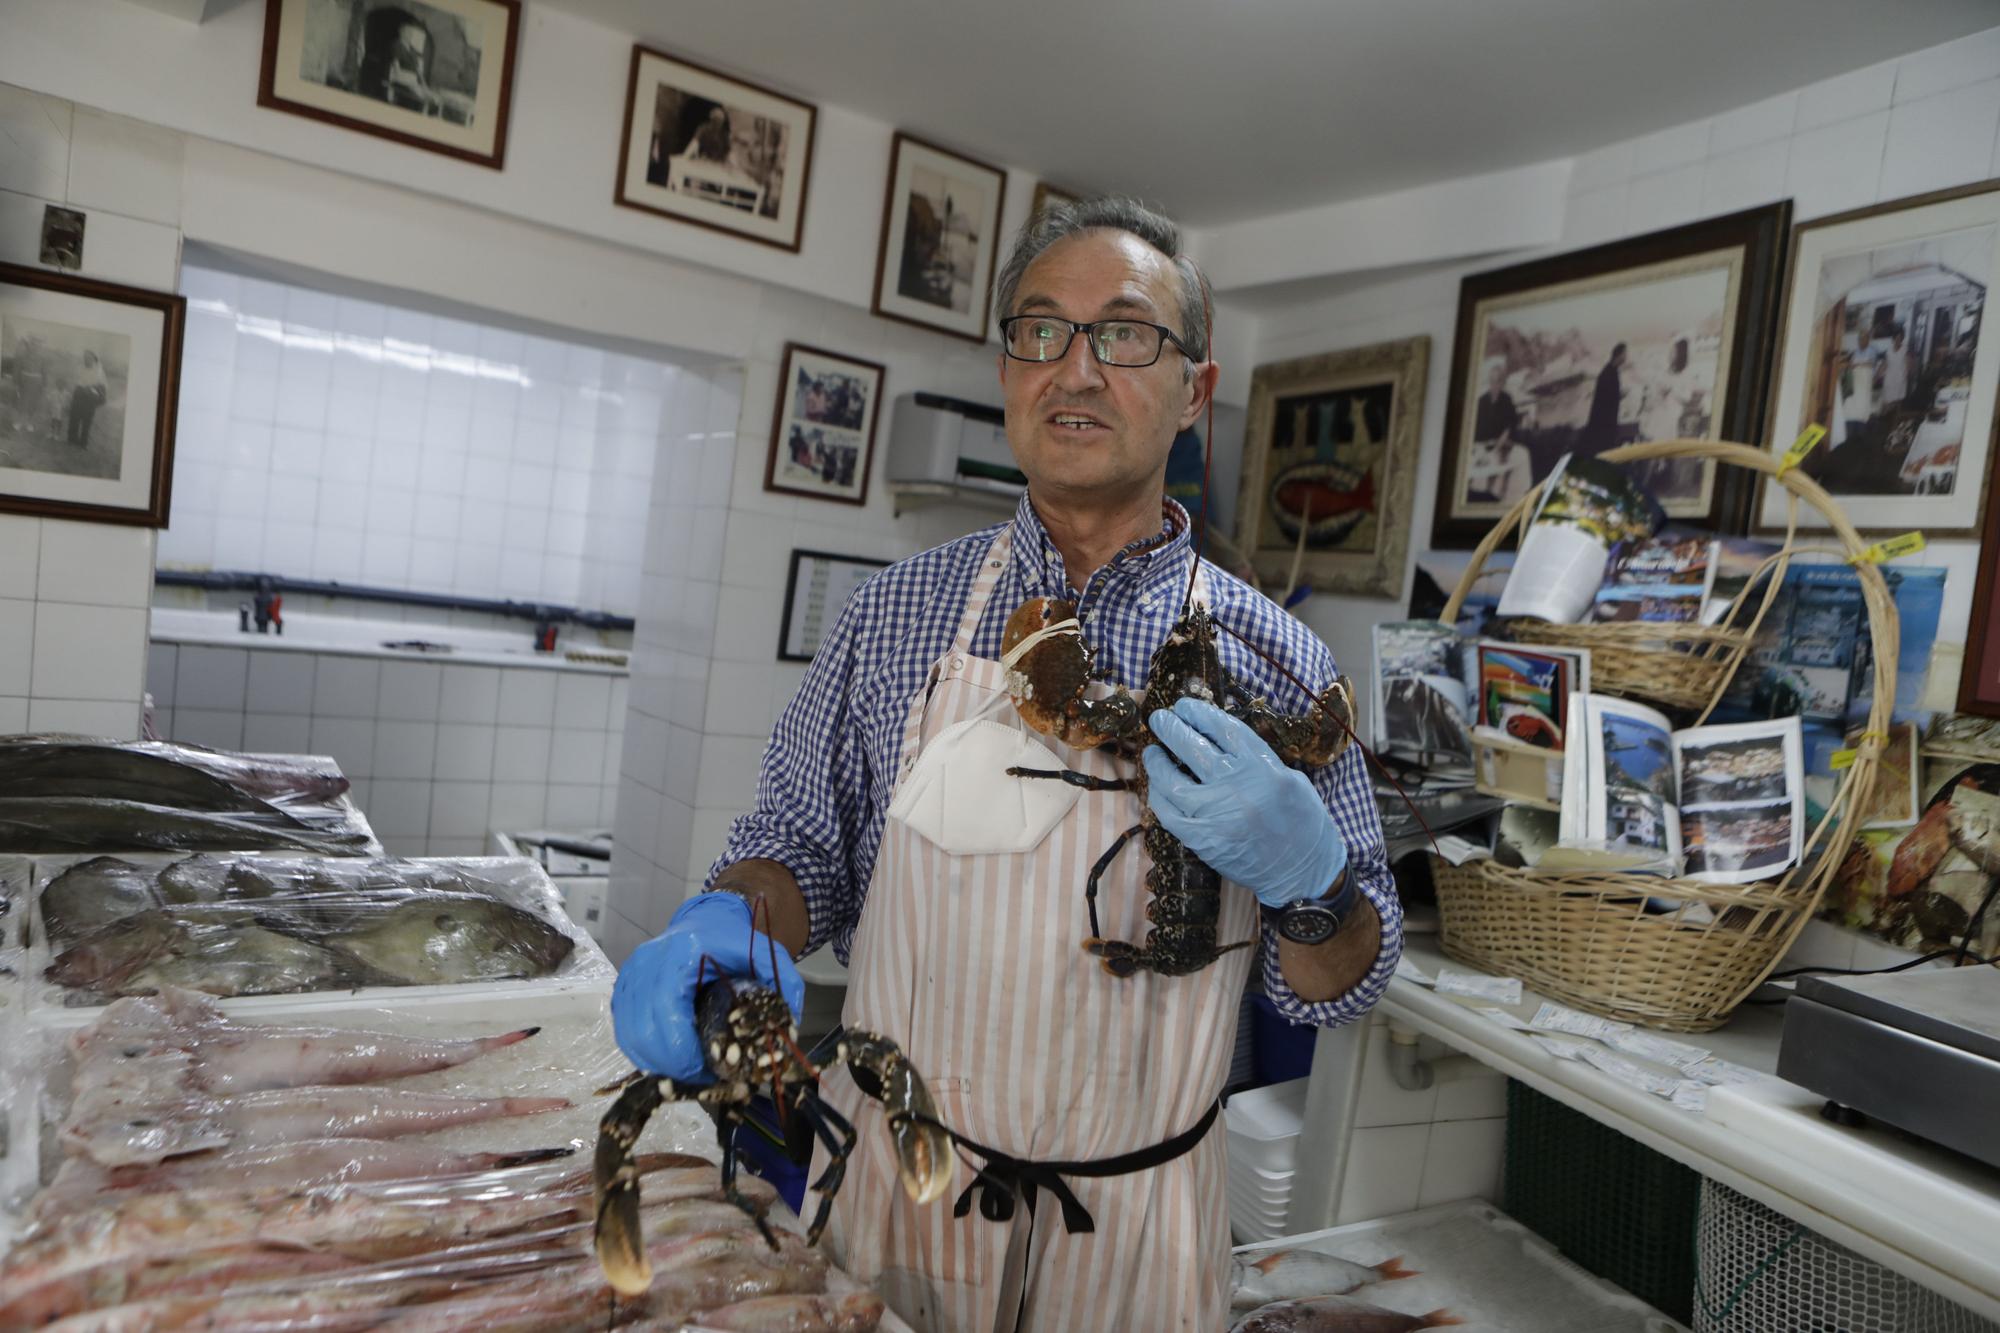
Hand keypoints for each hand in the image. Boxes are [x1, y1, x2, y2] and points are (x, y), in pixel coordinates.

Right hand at [610, 892, 806, 1080]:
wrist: (706, 920)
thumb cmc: (732, 940)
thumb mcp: (765, 953)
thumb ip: (784, 984)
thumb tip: (788, 1030)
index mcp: (680, 952)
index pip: (667, 1009)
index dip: (682, 1048)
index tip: (706, 1069)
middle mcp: (647, 962)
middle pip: (643, 1029)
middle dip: (672, 1064)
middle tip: (701, 1077)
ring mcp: (630, 976)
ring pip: (630, 1035)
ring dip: (657, 1062)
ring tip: (688, 1071)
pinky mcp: (623, 990)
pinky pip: (625, 1032)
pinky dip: (645, 1052)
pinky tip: (670, 1060)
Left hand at [1143, 697, 1346, 909]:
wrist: (1302, 871)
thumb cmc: (1302, 822)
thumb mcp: (1291, 779)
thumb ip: (1258, 759)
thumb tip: (1222, 739)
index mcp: (1261, 765)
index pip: (1221, 728)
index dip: (1198, 713)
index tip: (1184, 706)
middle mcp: (1236, 784)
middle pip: (1192, 747)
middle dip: (1171, 728)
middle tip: (1160, 719)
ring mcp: (1215, 813)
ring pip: (1171, 780)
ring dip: (1157, 762)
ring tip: (1152, 751)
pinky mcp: (1202, 839)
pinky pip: (1168, 813)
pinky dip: (1158, 796)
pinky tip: (1157, 786)